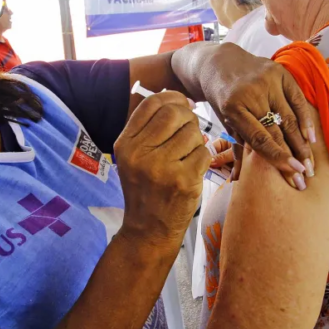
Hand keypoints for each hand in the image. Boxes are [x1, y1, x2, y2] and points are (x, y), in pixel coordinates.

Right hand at [114, 92, 210, 244]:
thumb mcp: (134, 157)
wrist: (148, 230)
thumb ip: (149, 128)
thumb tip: (181, 100)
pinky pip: (203, 153)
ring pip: (192, 133)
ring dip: (196, 142)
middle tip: (189, 131)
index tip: (183, 104)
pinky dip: (202, 159)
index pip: (151, 104)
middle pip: (174, 114)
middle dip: (188, 118)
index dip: (172, 98)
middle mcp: (139, 154)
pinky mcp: (182, 181)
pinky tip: (191, 171)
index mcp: (125, 144)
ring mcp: (161, 168)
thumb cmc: (145, 189)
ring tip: (186, 157)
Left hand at [201, 44, 314, 188]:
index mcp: (233, 108)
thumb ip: (236, 148)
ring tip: (310, 163)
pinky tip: (312, 138)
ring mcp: (266, 81)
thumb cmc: (223, 99)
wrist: (219, 64)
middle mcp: (251, 93)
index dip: (278, 157)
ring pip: (290, 117)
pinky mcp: (279, 72)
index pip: (260, 138)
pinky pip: (298, 99)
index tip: (294, 173)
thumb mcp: (225, 122)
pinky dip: (306, 119)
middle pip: (278, 130)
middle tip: (305, 177)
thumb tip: (240, 181)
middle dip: (294, 156)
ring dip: (302, 143)